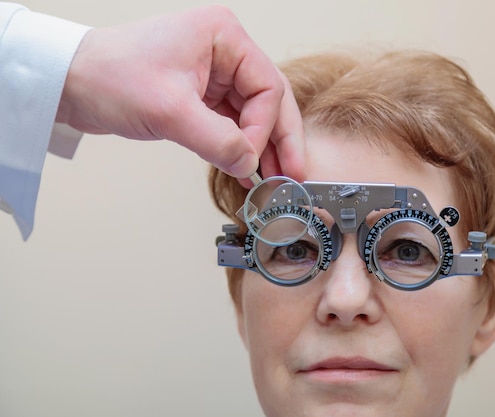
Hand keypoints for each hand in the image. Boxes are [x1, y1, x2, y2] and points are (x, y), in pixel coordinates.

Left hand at [56, 5, 303, 180]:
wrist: (69, 83)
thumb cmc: (109, 76)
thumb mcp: (169, 110)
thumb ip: (217, 140)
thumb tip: (250, 166)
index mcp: (223, 36)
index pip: (266, 86)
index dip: (265, 127)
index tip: (252, 159)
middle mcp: (223, 51)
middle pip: (268, 100)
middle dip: (278, 139)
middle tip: (292, 174)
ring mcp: (213, 73)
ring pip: (252, 114)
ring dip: (261, 147)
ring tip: (272, 180)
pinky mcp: (200, 94)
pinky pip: (231, 123)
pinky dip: (239, 147)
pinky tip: (246, 170)